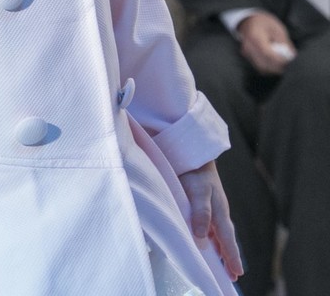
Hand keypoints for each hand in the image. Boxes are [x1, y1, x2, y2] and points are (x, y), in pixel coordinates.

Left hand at [178, 161, 243, 280]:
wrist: (192, 153)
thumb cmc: (195, 172)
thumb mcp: (198, 192)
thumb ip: (201, 213)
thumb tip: (202, 239)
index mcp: (219, 212)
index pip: (226, 240)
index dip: (231, 257)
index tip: (237, 273)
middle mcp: (217, 213)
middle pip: (225, 240)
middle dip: (229, 257)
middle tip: (234, 276)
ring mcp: (211, 209)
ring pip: (217, 234)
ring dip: (221, 250)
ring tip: (224, 265)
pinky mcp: (202, 204)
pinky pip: (209, 226)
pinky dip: (211, 238)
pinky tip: (207, 242)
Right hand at [237, 12, 294, 74]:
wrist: (247, 20)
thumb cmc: (264, 22)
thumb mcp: (277, 28)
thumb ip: (284, 42)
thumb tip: (291, 56)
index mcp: (255, 36)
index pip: (267, 53)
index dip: (279, 60)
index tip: (289, 61)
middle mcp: (248, 46)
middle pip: (263, 63)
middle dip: (278, 67)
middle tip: (289, 65)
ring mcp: (246, 52)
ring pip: (261, 67)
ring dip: (274, 69)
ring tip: (284, 65)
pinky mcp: (247, 56)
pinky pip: (259, 66)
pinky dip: (269, 67)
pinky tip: (276, 64)